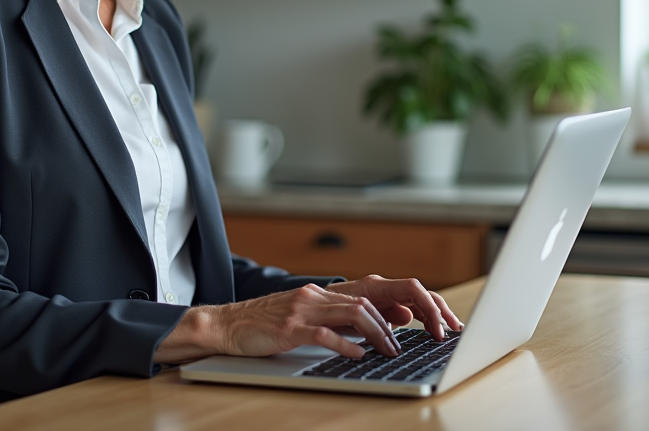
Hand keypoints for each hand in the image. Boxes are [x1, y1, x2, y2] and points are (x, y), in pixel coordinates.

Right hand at [154, 283, 401, 363]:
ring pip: (352, 313)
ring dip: (378, 334)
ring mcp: (303, 309)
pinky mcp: (289, 327)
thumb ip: (340, 319)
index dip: (400, 304)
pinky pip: (324, 333)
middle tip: (413, 343)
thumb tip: (381, 326)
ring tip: (390, 351)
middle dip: (396, 323)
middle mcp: (316, 295)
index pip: (372, 293)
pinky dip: (345, 344)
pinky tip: (358, 355)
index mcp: (323, 293)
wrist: (227, 324)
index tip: (421, 322)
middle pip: (368, 302)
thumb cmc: (267, 325)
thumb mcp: (307, 317)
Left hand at [326, 275, 462, 341]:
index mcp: (375, 286)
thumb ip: (374, 316)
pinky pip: (411, 310)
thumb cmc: (325, 310)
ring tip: (452, 331)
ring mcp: (386, 298)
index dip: (429, 307)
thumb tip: (406, 316)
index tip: (437, 329)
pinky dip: (425, 320)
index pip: (412, 288)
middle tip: (454, 331)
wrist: (310, 308)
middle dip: (441, 311)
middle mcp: (384, 289)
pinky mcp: (385, 308)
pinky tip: (434, 332)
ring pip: (419, 302)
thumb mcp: (345, 316)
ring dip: (437, 316)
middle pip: (422, 294)